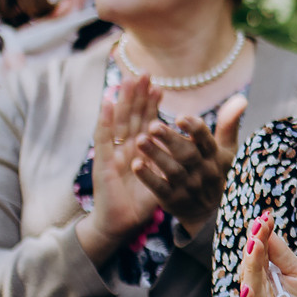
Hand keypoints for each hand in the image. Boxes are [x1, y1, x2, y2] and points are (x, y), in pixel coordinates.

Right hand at [79, 76, 163, 259]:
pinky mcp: (103, 161)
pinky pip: (103, 138)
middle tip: (145, 73)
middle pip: (132, 116)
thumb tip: (194, 151)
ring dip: (123, 100)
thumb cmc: (141, 202)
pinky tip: (107, 103)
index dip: (152, 105)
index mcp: (140, 150)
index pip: (146, 122)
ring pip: (119, 121)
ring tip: (128, 80)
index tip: (160, 87)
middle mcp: (125, 148)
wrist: (120, 223)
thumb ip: (174, 162)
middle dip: (138, 95)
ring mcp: (113, 152)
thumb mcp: (164, 179)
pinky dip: (105, 119)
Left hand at [129, 94, 246, 240]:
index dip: (194, 129)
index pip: (206, 140)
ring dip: (156, 155)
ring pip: (172, 170)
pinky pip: (159, 188)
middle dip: (170, 140)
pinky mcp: (173, 201)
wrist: (209, 212)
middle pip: (187, 154)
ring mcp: (188, 188)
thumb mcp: (226, 150)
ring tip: (140, 140)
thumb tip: (240, 98)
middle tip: (153, 125)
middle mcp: (203, 172)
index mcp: (215, 156)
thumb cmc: (215, 171)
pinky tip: (135, 164)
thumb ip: (229, 124)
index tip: (180, 117)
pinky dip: (148, 177)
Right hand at [234, 210, 296, 296]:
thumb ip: (281, 254)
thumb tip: (264, 225)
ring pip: (248, 293)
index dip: (259, 238)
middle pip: (251, 272)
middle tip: (258, 230)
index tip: (263, 218)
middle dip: (254, 250)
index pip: (258, 257)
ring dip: (249, 271)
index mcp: (267, 280)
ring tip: (254, 249)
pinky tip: (246, 292)